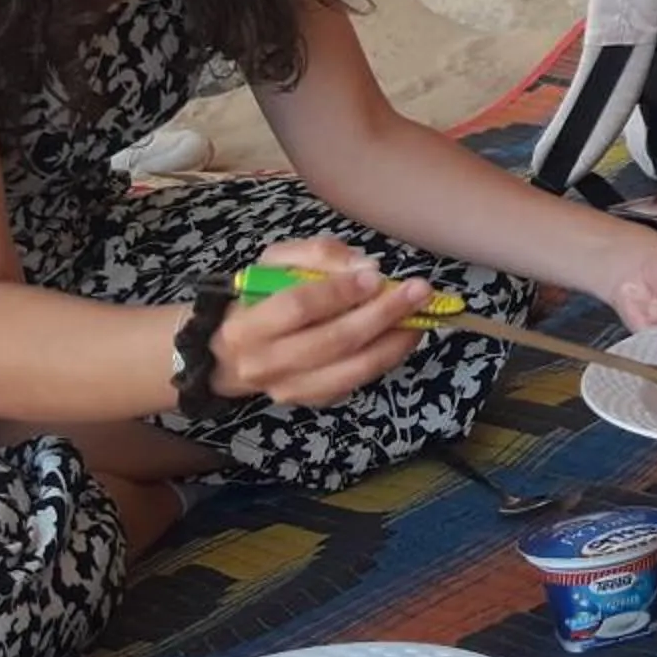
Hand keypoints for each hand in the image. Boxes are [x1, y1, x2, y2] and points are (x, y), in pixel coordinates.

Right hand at [210, 237, 432, 407]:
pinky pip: (358, 382)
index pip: (297, 307)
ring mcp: (290, 389)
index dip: (340, 292)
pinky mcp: (313, 402)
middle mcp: (265, 365)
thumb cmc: (261, 299)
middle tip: (418, 291)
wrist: (235, 353)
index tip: (376, 276)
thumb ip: (316, 254)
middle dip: (382, 314)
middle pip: (333, 341)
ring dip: (394, 341)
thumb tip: (364, 266)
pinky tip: (405, 335)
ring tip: (421, 315)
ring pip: (353, 370)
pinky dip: (387, 358)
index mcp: (247, 326)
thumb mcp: (276, 263)